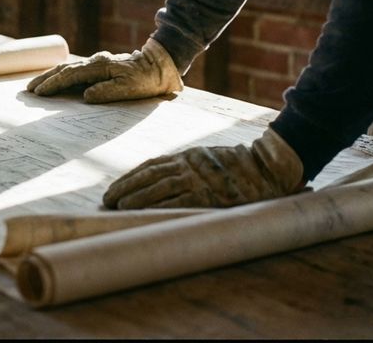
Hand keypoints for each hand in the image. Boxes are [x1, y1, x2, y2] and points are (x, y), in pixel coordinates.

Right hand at [25, 38, 182, 102]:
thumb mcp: (130, 88)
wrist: (159, 65)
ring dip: (50, 77)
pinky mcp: (99, 67)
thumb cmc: (146, 79)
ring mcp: (96, 63)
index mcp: (99, 66)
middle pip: (63, 69)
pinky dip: (61, 76)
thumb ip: (107, 92)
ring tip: (35, 86)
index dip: (53, 84)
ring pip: (67, 68)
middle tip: (28, 90)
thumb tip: (86, 96)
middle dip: (45, 79)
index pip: (69, 75)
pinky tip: (55, 81)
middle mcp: (94, 62)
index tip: (38, 93)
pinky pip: (75, 71)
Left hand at [103, 129, 304, 208]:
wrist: (265, 167)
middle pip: (148, 176)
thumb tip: (168, 180)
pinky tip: (143, 214)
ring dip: (135, 197)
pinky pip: (178, 202)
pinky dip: (158, 207)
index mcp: (187, 157)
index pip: (150, 166)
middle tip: (107, 200)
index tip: (114, 188)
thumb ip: (191, 167)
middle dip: (125, 188)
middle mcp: (187, 166)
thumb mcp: (209, 158)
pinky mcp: (208, 195)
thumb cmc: (238, 166)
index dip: (130, 177)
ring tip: (118, 206)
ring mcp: (197, 179)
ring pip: (158, 188)